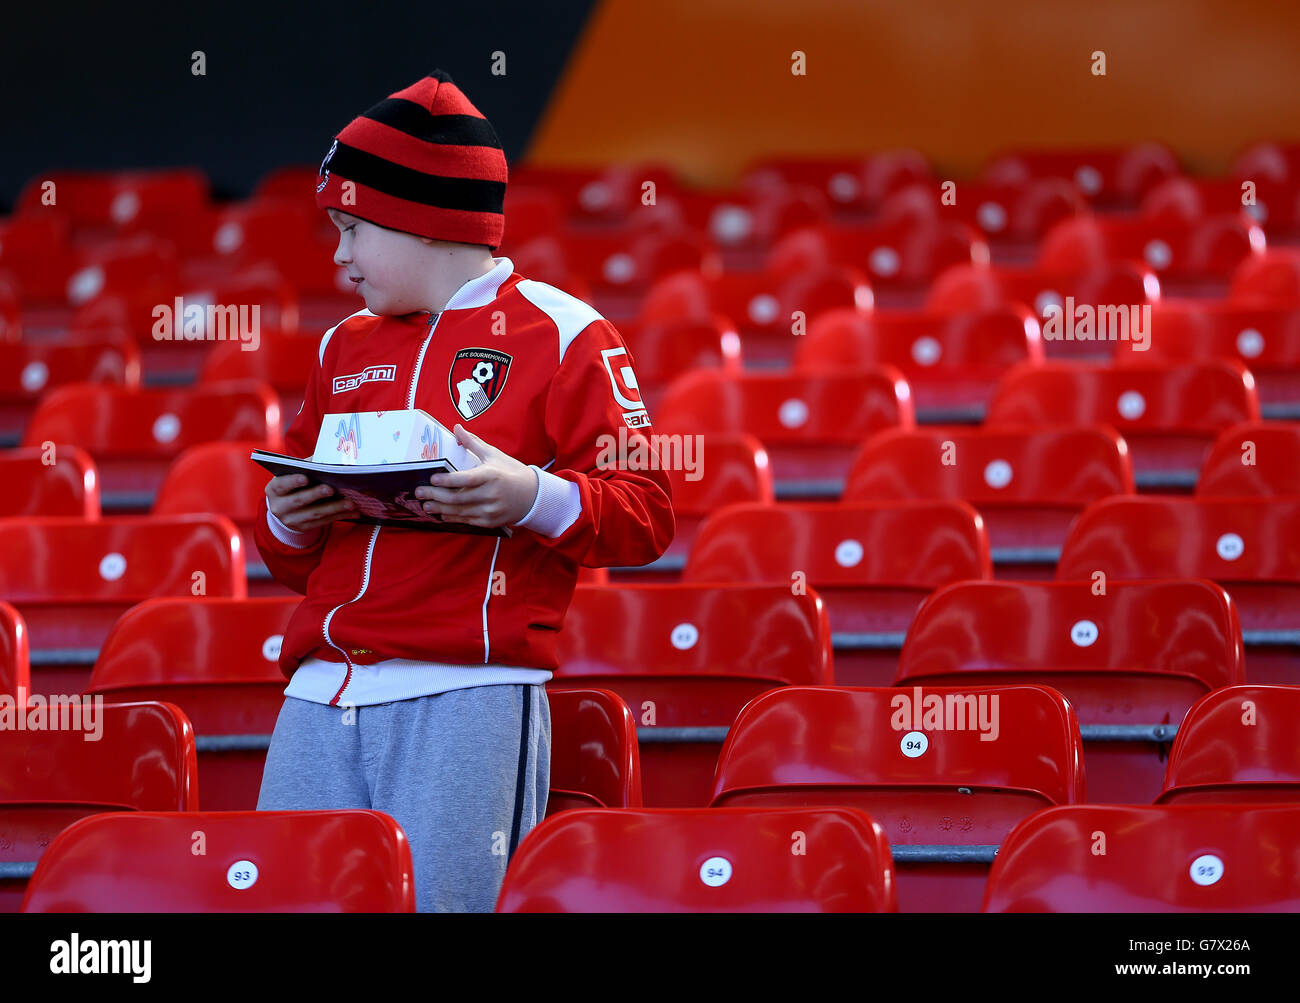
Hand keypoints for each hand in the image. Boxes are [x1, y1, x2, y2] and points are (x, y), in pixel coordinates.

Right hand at [266, 474, 355, 531]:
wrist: (286, 508)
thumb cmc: (294, 485)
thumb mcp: (294, 475)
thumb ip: (307, 466)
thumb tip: (328, 459)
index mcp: (274, 489)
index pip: (282, 484)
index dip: (293, 481)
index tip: (306, 477)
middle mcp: (279, 507)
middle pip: (299, 500)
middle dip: (316, 494)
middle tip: (332, 489)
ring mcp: (291, 520)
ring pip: (314, 514)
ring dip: (335, 508)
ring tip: (350, 503)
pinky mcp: (303, 528)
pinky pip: (323, 522)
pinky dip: (340, 516)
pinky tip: (353, 512)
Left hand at [413, 424, 538, 527]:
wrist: (532, 496)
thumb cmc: (511, 472)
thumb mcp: (494, 455)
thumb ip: (473, 443)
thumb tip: (456, 428)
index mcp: (492, 475)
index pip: (466, 479)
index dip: (448, 480)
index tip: (433, 478)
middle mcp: (491, 494)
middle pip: (458, 497)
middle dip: (436, 495)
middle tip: (419, 492)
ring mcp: (491, 510)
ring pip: (460, 511)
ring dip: (440, 509)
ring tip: (425, 505)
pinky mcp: (490, 522)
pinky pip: (467, 520)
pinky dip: (453, 517)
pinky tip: (441, 514)